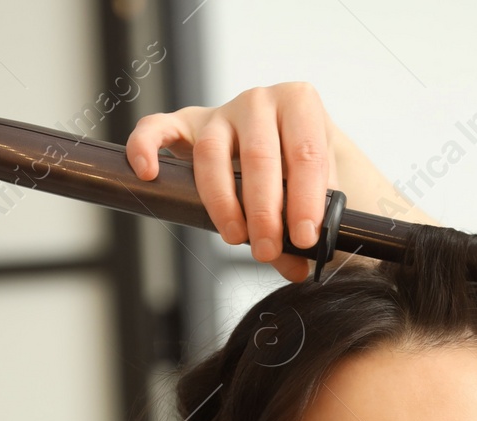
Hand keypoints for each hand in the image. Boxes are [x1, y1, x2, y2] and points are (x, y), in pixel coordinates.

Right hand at [126, 82, 339, 281]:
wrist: (290, 155)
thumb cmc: (311, 170)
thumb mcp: (329, 190)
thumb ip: (317, 224)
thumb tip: (298, 263)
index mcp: (300, 105)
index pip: (306, 152)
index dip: (306, 200)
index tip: (304, 238)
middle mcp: (259, 102)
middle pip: (258, 155)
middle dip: (264, 210)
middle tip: (267, 249)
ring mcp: (221, 112)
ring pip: (211, 151)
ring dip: (222, 201)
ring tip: (234, 236)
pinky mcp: (186, 124)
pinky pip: (158, 127)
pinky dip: (146, 146)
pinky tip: (148, 173)